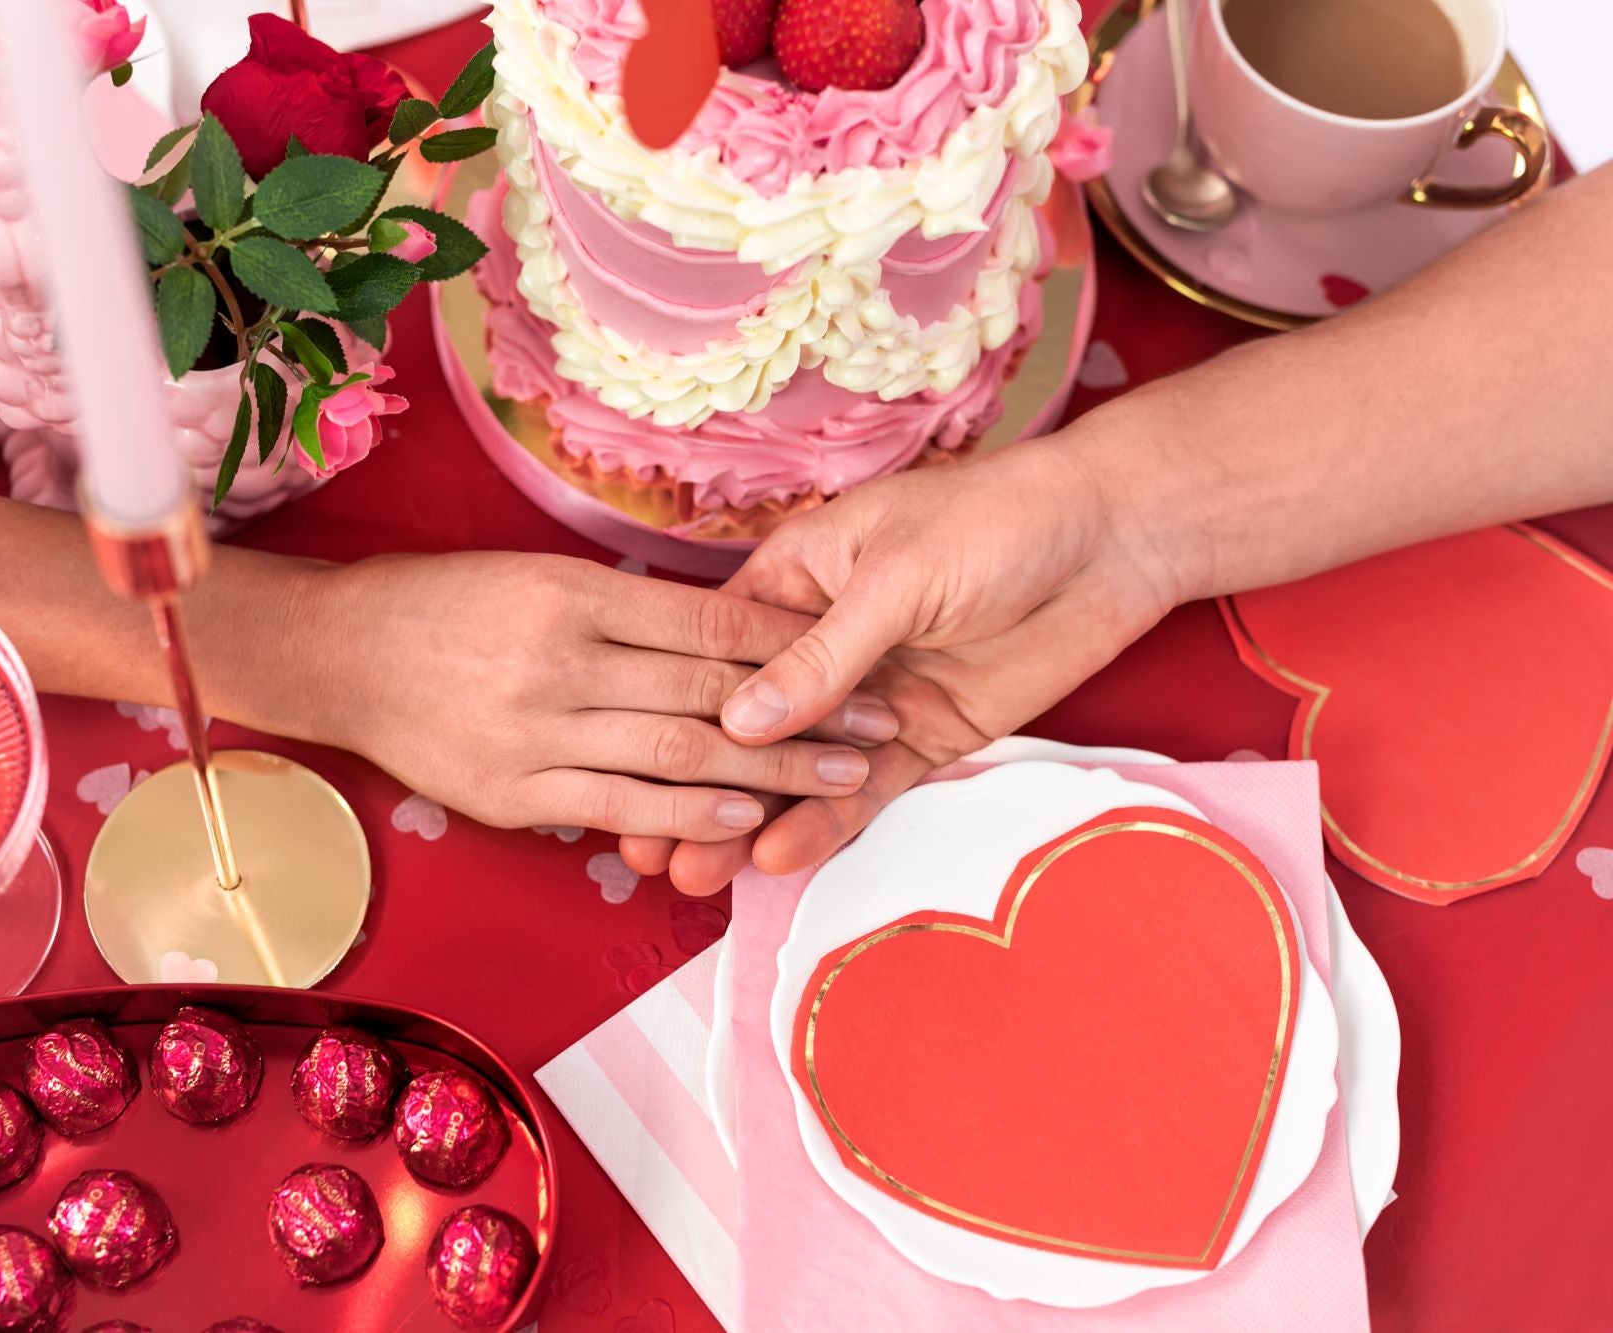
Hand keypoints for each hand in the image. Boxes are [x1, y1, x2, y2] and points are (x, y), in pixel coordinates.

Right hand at [294, 551, 901, 839]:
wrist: (336, 655)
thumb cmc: (440, 604)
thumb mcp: (533, 573)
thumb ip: (620, 604)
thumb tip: (715, 625)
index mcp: (574, 592)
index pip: (708, 619)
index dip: (791, 644)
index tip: (857, 652)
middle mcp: (563, 657)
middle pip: (711, 690)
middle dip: (807, 711)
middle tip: (881, 723)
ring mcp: (537, 730)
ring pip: (679, 753)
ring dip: (772, 771)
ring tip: (844, 778)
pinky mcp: (515, 790)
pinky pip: (620, 804)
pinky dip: (689, 812)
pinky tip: (746, 819)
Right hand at [621, 426, 1189, 891]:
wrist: (1113, 538)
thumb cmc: (996, 520)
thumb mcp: (896, 575)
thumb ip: (819, 657)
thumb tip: (737, 726)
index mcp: (796, 581)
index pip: (715, 658)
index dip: (673, 720)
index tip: (627, 778)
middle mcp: (822, 645)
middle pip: (748, 729)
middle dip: (699, 789)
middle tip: (652, 854)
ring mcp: (872, 697)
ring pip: (797, 771)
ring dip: (750, 821)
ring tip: (701, 875)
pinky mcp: (923, 735)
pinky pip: (863, 790)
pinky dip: (824, 824)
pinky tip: (779, 857)